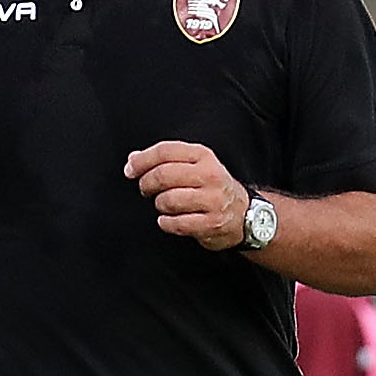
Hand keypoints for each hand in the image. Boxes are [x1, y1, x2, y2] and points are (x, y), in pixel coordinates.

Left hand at [123, 141, 250, 248]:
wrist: (246, 214)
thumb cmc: (213, 188)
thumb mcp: (195, 165)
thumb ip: (165, 160)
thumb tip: (133, 158)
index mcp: (203, 156)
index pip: (165, 151)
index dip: (142, 161)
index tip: (130, 170)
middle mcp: (210, 175)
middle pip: (164, 175)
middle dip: (146, 184)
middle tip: (145, 189)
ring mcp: (212, 200)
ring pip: (168, 200)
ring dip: (159, 204)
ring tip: (164, 205)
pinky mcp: (211, 223)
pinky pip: (176, 223)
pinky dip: (166, 223)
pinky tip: (168, 220)